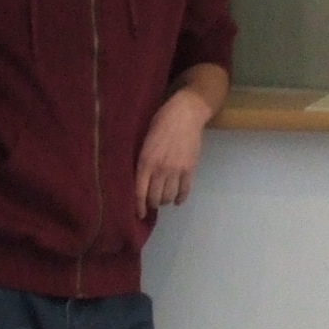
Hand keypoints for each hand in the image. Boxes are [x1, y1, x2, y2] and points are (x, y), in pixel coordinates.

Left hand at [134, 87, 213, 218]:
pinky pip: (184, 191)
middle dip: (152, 203)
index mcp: (145, 161)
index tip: (139, 214)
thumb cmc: (161, 122)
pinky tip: (177, 201)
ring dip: (165, 201)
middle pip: (155, 198)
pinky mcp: (190, 169)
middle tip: (152, 202)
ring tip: (164, 198)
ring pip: (169, 197)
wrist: (185, 114)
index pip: (140, 191)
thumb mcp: (144, 140)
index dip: (139, 206)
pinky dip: (180, 199)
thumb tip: (140, 177)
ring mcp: (176, 170)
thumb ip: (143, 160)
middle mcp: (160, 169)